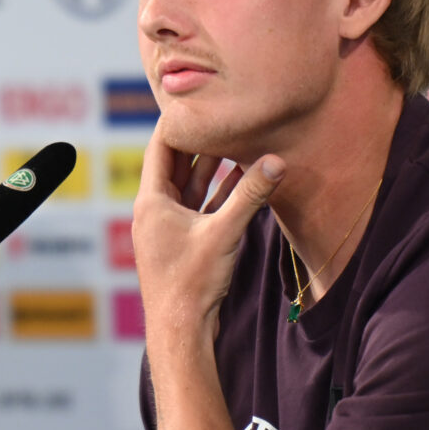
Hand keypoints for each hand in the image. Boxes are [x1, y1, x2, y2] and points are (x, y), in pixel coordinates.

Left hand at [132, 122, 283, 343]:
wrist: (180, 331)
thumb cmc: (191, 284)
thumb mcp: (224, 233)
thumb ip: (251, 196)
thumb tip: (276, 161)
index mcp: (151, 201)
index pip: (161, 146)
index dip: (178, 121)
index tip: (196, 98)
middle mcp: (154, 210)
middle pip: (176, 163)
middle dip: (200, 139)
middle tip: (221, 111)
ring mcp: (167, 227)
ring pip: (191, 186)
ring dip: (213, 166)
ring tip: (237, 138)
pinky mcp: (183, 242)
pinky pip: (200, 207)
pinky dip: (218, 192)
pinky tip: (241, 178)